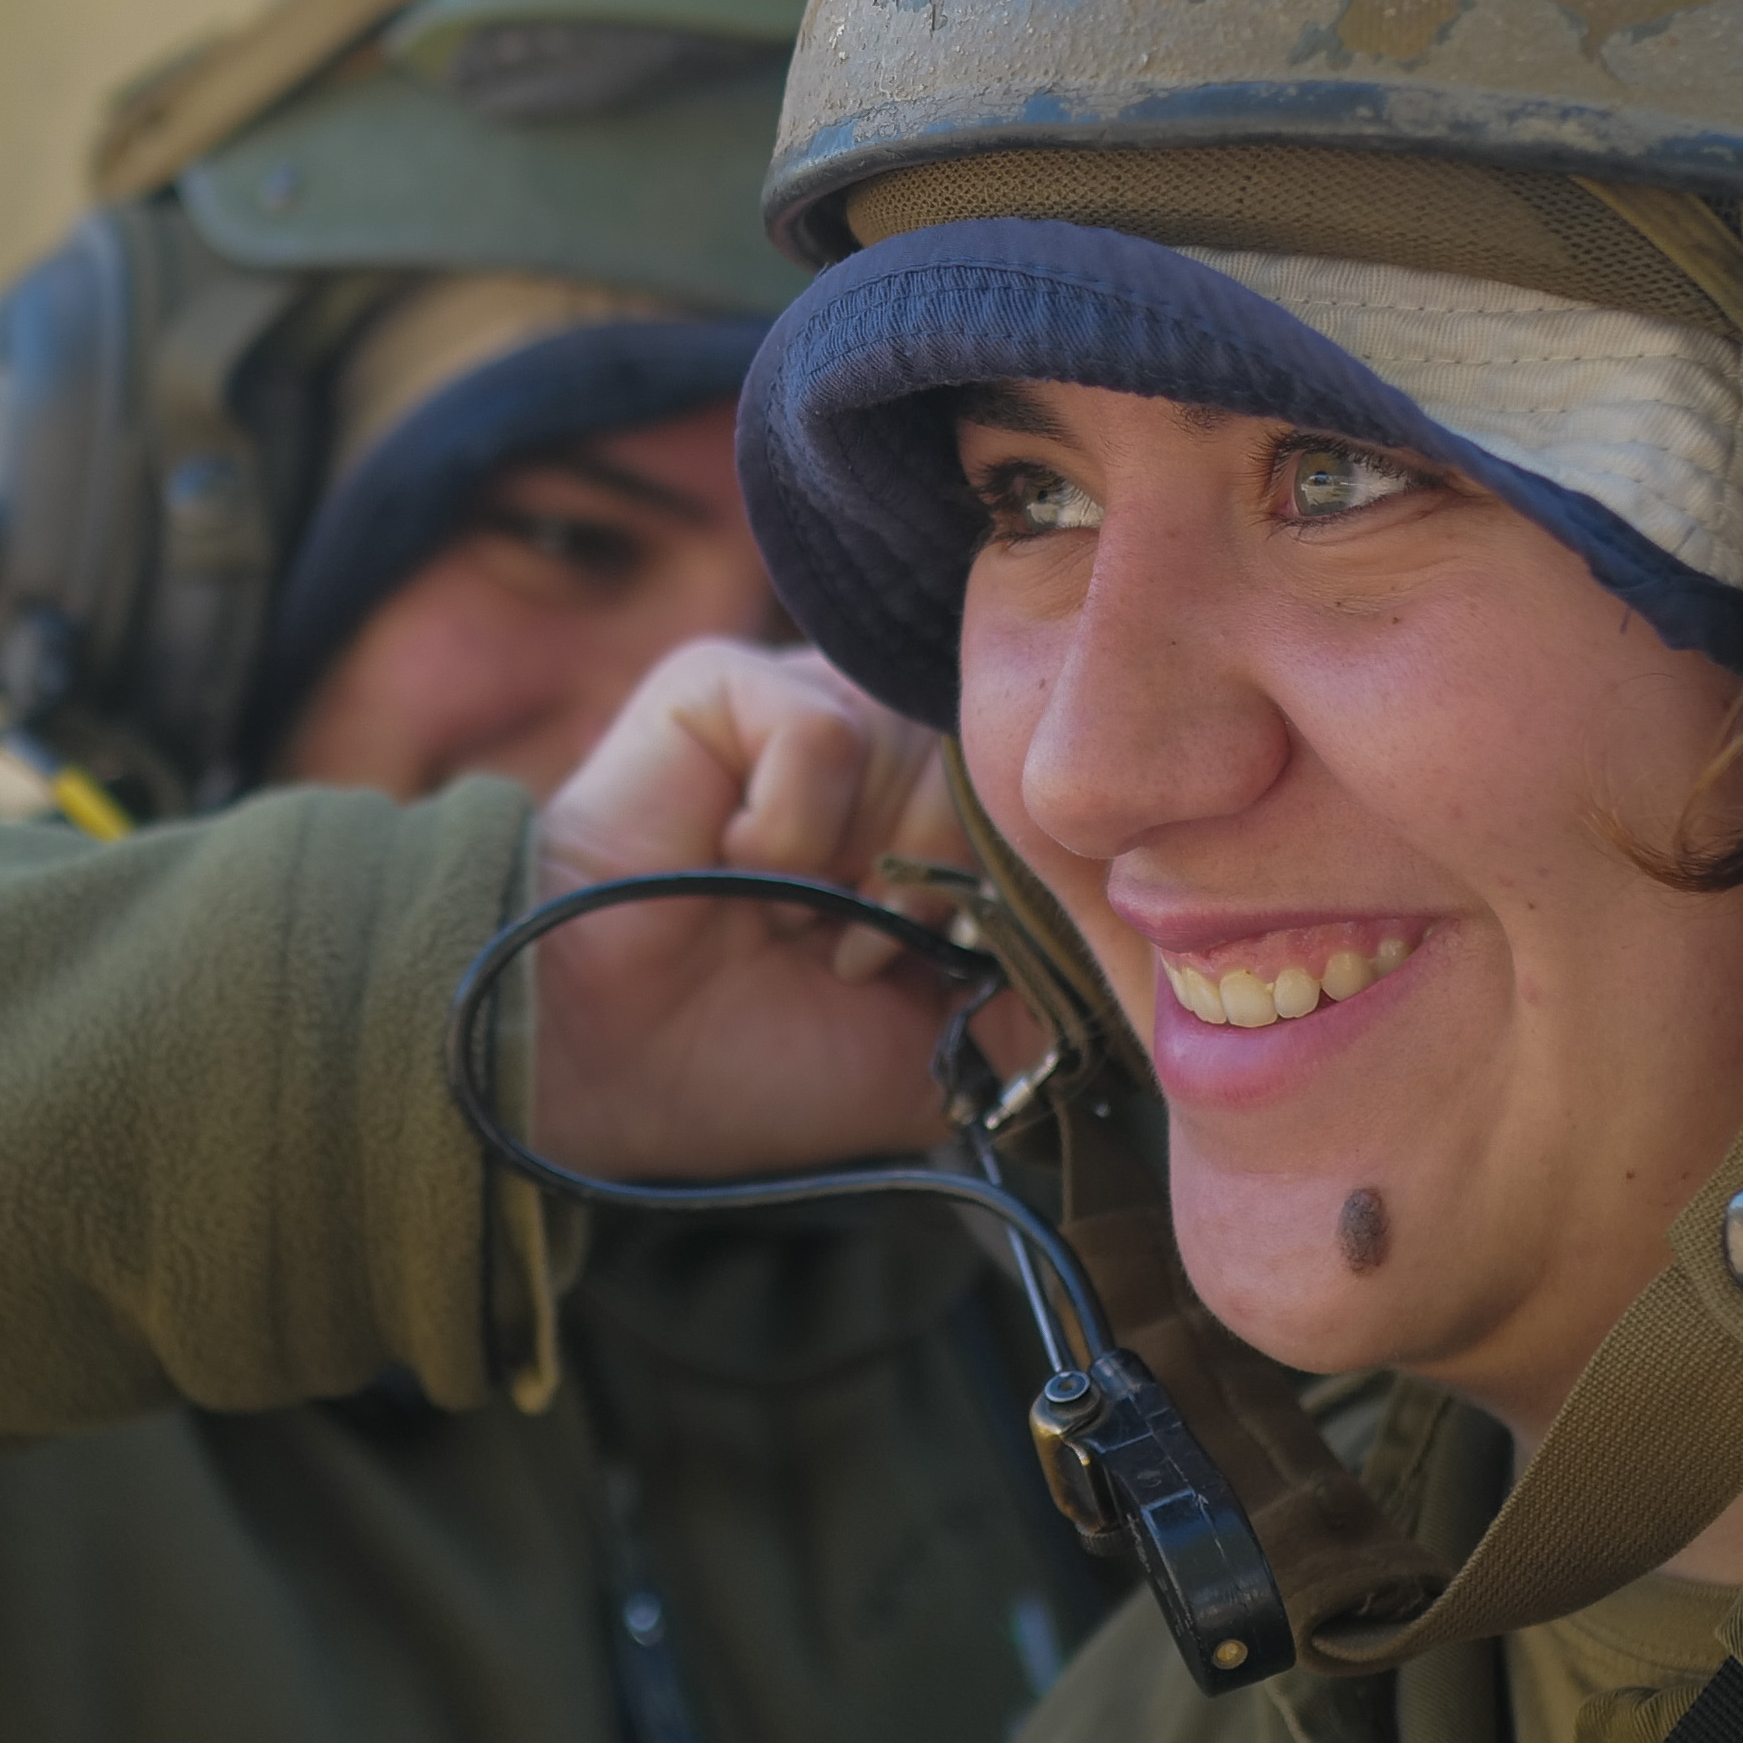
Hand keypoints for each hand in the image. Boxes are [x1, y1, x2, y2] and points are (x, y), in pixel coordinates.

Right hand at [507, 643, 1011, 1183]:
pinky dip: (788, 829)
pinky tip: (729, 868)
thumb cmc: (751, 1059)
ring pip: (921, 746)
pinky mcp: (725, 683)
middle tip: (861, 954)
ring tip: (798, 924)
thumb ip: (1039, 986)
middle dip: (946, 883)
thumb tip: (1141, 951)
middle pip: (993, 768)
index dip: (1010, 887)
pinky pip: (826, 732)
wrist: (601, 1058)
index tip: (940, 961)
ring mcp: (802, 702)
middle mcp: (877, 744)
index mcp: (926, 817)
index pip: (1035, 804)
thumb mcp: (940, 1043)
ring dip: (866, 863)